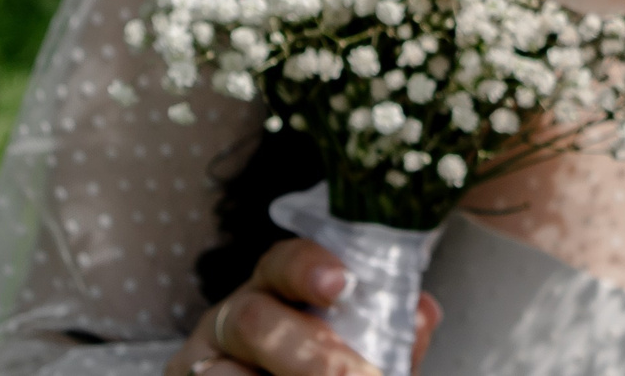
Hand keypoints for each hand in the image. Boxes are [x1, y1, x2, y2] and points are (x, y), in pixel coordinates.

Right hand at [168, 237, 440, 375]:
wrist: (283, 375)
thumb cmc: (321, 362)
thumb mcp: (360, 345)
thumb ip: (390, 331)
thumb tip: (422, 313)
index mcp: (279, 289)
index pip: (284, 260)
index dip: (309, 267)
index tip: (342, 284)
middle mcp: (233, 317)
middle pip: (253, 318)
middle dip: (308, 352)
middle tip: (352, 372)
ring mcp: (202, 358)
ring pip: (226, 369)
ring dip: (282, 375)